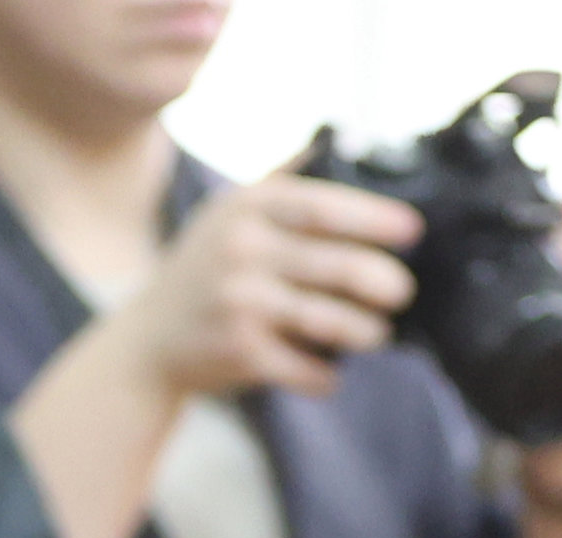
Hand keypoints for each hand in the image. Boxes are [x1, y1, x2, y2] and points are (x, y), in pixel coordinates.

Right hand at [113, 174, 417, 404]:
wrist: (148, 339)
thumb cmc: (203, 269)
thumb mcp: (230, 210)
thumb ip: (283, 179)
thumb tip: (343, 139)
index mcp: (248, 208)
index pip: (323, 208)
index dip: (374, 219)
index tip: (412, 230)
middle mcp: (243, 250)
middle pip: (337, 265)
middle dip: (382, 282)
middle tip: (401, 291)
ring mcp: (240, 303)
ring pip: (328, 320)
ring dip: (364, 331)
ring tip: (375, 332)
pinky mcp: (240, 352)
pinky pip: (304, 367)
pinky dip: (325, 375)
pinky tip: (331, 372)